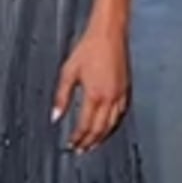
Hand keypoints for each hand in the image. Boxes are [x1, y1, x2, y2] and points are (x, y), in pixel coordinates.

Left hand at [52, 23, 130, 153]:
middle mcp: (110, 98)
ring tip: (93, 143)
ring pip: (112, 124)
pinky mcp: (126, 89)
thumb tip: (55, 115)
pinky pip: (121, 114)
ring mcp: (120, 94)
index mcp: (95, 95)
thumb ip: (61, 97)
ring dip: (102, 137)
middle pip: (100, 129)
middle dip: (90, 142)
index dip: (78, 138)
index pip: (85, 126)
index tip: (71, 145)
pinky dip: (113, 124)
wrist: (109, 33)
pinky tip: (108, 126)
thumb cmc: (89, 48)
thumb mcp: (68, 71)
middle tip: (81, 149)